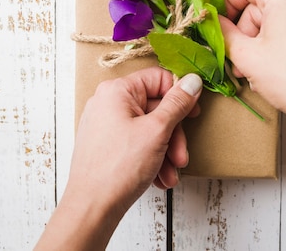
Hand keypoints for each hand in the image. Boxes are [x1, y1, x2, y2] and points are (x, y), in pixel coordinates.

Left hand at [35, 67, 201, 250]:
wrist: (91, 207)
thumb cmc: (119, 167)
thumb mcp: (157, 131)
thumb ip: (178, 104)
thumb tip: (193, 81)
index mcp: (117, 91)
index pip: (158, 79)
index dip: (180, 95)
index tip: (193, 114)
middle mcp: (107, 102)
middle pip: (155, 108)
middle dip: (174, 136)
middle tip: (181, 157)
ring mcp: (105, 124)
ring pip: (147, 129)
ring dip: (165, 151)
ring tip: (171, 174)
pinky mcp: (105, 143)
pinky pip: (136, 142)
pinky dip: (151, 158)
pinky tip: (159, 178)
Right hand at [220, 0, 285, 128]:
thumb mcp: (247, 56)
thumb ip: (224, 33)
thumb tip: (215, 22)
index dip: (228, 5)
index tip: (221, 24)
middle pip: (263, 3)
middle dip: (247, 30)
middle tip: (239, 58)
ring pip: (279, 16)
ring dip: (263, 39)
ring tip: (258, 68)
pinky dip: (282, 40)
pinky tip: (276, 66)